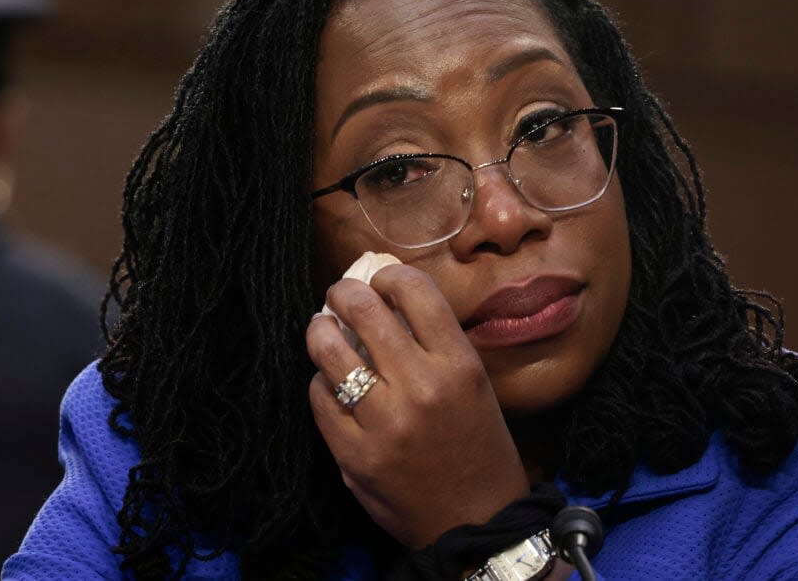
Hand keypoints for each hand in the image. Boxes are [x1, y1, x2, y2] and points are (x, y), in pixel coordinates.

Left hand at [307, 263, 530, 548]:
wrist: (476, 523)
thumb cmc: (478, 446)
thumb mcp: (474, 385)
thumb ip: (433, 343)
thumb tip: (383, 297)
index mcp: (458, 366)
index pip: (413, 289)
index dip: (388, 275)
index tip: (380, 282)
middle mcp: (421, 388)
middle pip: (363, 309)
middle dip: (343, 292)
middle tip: (340, 295)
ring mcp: (383, 423)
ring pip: (329, 349)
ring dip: (320, 330)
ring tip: (322, 330)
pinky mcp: (353, 454)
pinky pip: (319, 396)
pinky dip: (321, 382)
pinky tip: (331, 382)